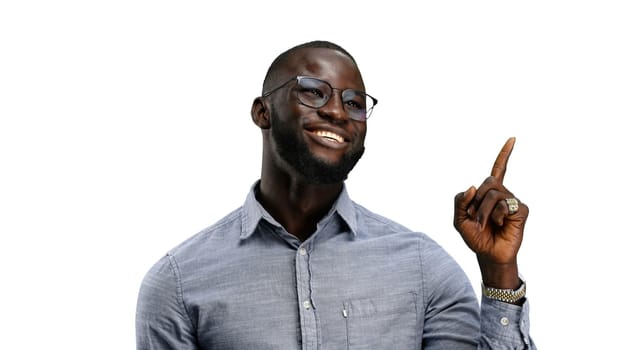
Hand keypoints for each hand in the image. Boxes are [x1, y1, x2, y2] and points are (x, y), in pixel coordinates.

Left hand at [453, 137, 528, 288]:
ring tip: (486, 225)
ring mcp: (513, 201)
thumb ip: (460, 201)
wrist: (488, 255)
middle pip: (488, 182)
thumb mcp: (459, 219)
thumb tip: (472, 186)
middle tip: (477, 219)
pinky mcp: (522, 211)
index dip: (505, 154)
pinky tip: (500, 225)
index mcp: (489, 193)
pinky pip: (506, 205)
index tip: (513, 138)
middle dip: (477, 202)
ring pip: (494, 195)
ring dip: (484, 212)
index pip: (499, 169)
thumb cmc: (475, 237)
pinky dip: (497, 216)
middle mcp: (503, 194)